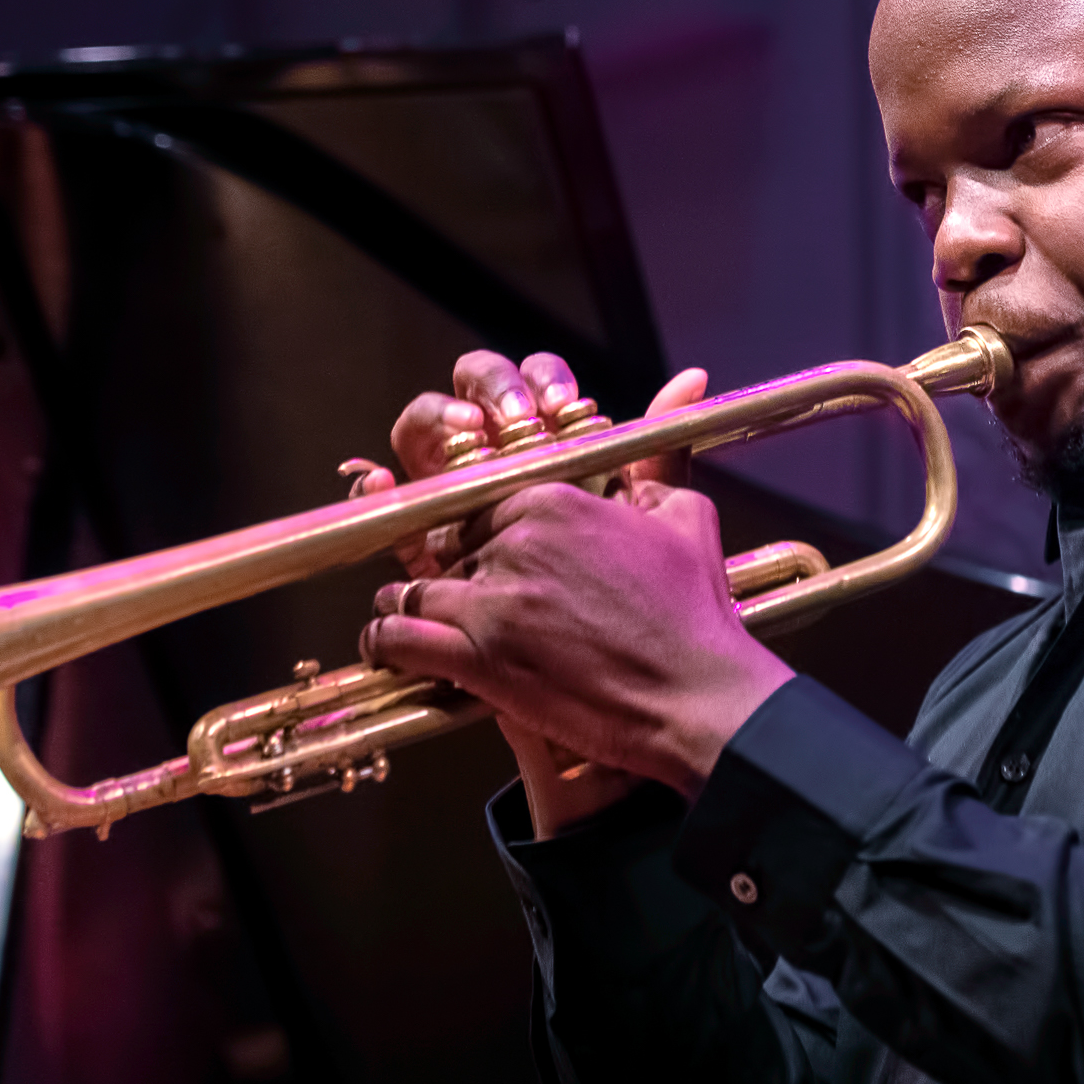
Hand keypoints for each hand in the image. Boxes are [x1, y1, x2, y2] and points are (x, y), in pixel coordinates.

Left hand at [346, 351, 722, 833]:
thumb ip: (659, 453)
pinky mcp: (477, 656)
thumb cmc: (695, 614)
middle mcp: (515, 540)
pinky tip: (386, 646)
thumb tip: (684, 384)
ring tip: (411, 618)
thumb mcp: (684, 516)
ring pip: (417, 587)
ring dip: (411, 604)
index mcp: (554, 499)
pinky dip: (384, 641)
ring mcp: (491, 599)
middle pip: (451, 545)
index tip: (486, 554)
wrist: (698, 698)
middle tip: (463, 596)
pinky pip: (399, 637)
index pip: (485, 503)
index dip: (483, 533)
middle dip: (454, 570)